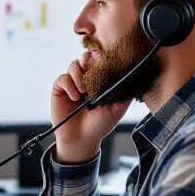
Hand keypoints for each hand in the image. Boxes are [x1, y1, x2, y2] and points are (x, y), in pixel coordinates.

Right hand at [51, 49, 130, 163]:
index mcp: (100, 80)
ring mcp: (72, 83)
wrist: (82, 139)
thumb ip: (125, 91)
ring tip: (84, 90)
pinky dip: (69, 85)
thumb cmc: (100, 124)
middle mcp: (85, 78)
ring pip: (73, 64)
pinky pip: (62, 78)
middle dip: (89, 60)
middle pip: (86, 56)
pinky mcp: (60, 89)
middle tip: (92, 71)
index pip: (100, 59)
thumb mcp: (118, 108)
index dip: (101, 56)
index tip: (105, 61)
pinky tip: (75, 97)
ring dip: (79, 74)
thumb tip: (134, 76)